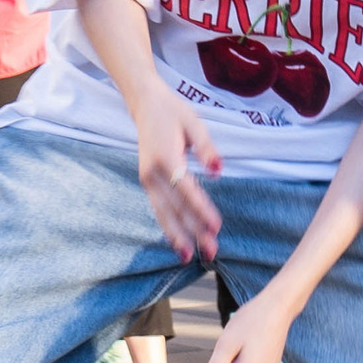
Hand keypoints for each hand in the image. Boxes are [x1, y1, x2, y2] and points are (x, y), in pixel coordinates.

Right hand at [129, 86, 221, 260]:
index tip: (216, 227)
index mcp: (165, 157)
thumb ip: (206, 148)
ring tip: (191, 257)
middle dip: (193, 231)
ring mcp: (147, 180)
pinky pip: (159, 209)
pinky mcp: (147, 183)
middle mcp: (152, 173)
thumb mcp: (194, 123)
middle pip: (174, 207)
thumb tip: (218, 171)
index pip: (186, 190)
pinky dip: (168, 228)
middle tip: (211, 251)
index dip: (201, 209)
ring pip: (163, 213)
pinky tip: (179, 243)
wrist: (144, 104)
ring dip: (178, 236)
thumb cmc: (173, 112)